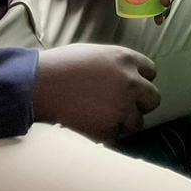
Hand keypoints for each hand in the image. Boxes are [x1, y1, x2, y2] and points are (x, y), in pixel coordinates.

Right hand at [33, 44, 159, 141]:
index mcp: (126, 59)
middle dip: (139, 103)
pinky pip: (116, 137)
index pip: (151, 71)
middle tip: (121, 106)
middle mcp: (130, 82)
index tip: (129, 87)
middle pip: (153, 98)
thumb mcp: (94, 54)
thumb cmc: (59, 66)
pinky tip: (91, 127)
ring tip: (102, 118)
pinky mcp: (108, 129)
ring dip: (124, 122)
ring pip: (137, 122)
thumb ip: (114, 65)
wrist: (37, 86)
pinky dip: (106, 135)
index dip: (140, 79)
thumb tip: (123, 75)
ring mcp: (121, 107)